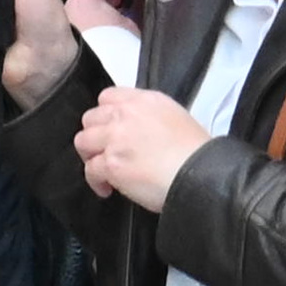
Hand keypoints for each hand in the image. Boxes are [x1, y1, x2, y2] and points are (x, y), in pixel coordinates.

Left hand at [73, 84, 211, 212]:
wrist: (203, 175)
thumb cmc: (197, 153)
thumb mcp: (176, 119)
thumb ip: (148, 117)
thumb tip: (133, 128)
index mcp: (146, 101)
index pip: (108, 96)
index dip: (105, 114)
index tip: (109, 128)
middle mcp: (127, 115)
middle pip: (91, 118)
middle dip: (95, 135)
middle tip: (104, 150)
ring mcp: (116, 138)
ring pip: (83, 141)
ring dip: (91, 156)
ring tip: (104, 169)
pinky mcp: (111, 163)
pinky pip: (90, 170)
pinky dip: (96, 181)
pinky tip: (108, 189)